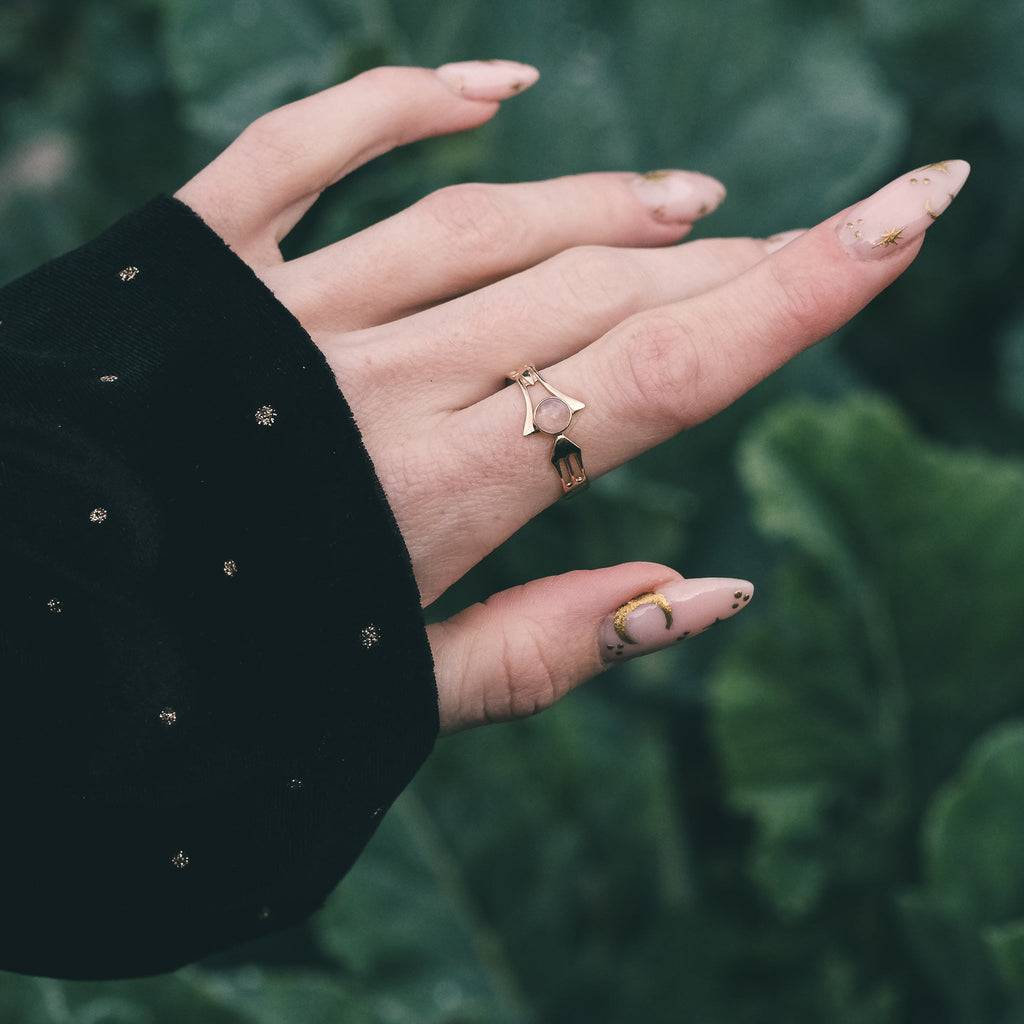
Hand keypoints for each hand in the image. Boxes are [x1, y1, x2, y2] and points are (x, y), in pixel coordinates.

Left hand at [176, 61, 968, 732]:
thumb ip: (553, 649)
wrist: (40, 647)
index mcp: (445, 499)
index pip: (668, 374)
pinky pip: (308, 151)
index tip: (908, 217)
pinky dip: (402, 103)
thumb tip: (714, 591)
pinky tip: (503, 92)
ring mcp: (289, 315)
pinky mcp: (198, 267)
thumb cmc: (227, 696)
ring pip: (492, 221)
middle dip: (731, 264)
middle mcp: (384, 387)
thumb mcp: (403, 706)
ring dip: (612, 203)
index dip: (802, 295)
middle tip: (801, 252)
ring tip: (696, 208)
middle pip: (603, 289)